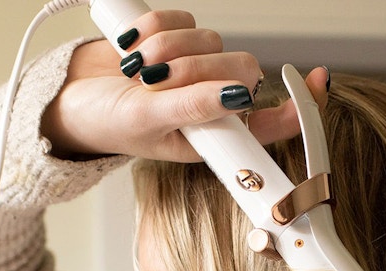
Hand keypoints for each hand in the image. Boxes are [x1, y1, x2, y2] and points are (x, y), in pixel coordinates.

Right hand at [40, 10, 328, 160]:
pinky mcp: (177, 40)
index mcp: (214, 135)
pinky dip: (155, 28)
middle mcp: (211, 102)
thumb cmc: (109, 126)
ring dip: (169, 50)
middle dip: (198, 69)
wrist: (69, 101)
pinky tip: (131, 48)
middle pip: (240, 68)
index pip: (271, 121)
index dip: (300, 105)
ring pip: (211, 40)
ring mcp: (196, 69)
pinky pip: (183, 20)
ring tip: (135, 71)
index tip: (316, 80)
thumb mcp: (149, 124)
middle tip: (156, 81)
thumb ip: (193, 110)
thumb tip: (238, 96)